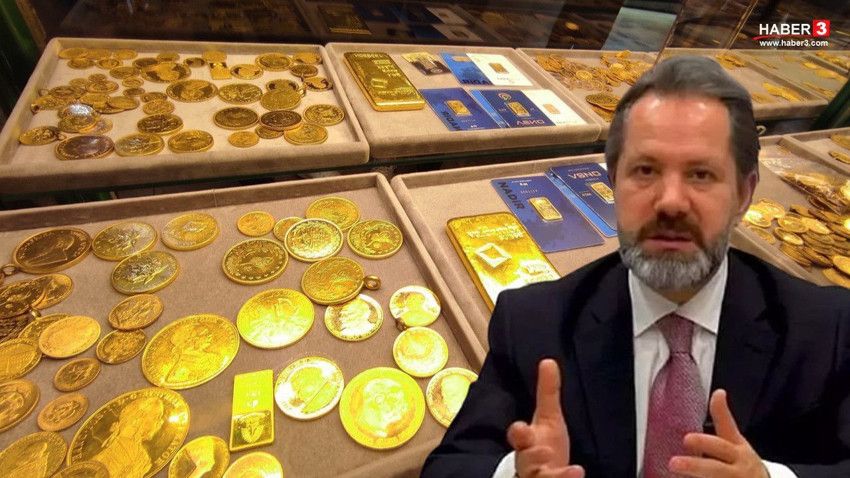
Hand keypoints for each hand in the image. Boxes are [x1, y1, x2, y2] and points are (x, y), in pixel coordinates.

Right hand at [506, 359, 583, 477]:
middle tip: (545, 451)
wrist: (548, 474)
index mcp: (526, 441)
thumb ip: (548, 392)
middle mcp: (529, 462)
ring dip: (554, 475)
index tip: (522, 428)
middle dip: (533, 456)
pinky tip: (578, 473)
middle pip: (525, 460)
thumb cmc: (547, 443)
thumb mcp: (550, 417)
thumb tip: (548, 361)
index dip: (518, 433)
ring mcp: (538, 477)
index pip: (517, 436)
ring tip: (572, 471)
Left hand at [669, 389, 768, 477]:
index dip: (708, 436)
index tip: (693, 430)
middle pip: (715, 468)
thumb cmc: (742, 462)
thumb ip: (723, 419)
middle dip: (695, 465)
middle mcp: (737, 469)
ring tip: (674, 470)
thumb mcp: (736, 440)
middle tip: (674, 462)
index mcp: (738, 452)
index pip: (723, 440)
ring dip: (696, 475)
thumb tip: (718, 393)